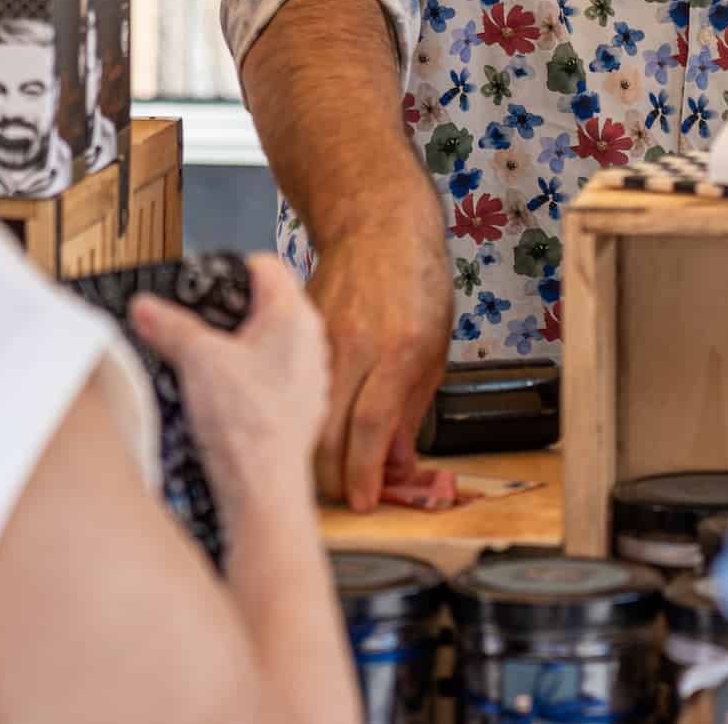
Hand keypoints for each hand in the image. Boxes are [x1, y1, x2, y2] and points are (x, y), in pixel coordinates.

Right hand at [131, 256, 326, 499]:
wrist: (264, 487)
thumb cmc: (246, 424)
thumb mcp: (196, 360)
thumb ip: (168, 325)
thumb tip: (145, 307)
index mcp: (294, 315)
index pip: (265, 265)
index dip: (229, 269)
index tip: (201, 286)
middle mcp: (311, 340)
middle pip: (266, 305)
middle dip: (228, 313)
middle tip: (194, 327)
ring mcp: (310, 375)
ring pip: (270, 342)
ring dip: (238, 348)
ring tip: (204, 365)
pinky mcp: (301, 406)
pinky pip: (274, 377)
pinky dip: (249, 379)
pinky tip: (224, 398)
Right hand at [308, 221, 452, 510]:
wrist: (379, 226)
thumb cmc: (416, 283)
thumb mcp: (434, 348)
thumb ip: (411, 408)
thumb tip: (396, 464)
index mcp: (398, 351)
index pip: (372, 427)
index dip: (365, 473)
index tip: (363, 502)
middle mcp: (355, 347)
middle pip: (328, 430)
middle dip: (332, 477)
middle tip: (343, 497)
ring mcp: (320, 339)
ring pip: (304, 414)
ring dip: (314, 454)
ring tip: (328, 473)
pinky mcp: (298, 334)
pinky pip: (293, 386)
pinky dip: (300, 416)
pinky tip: (311, 432)